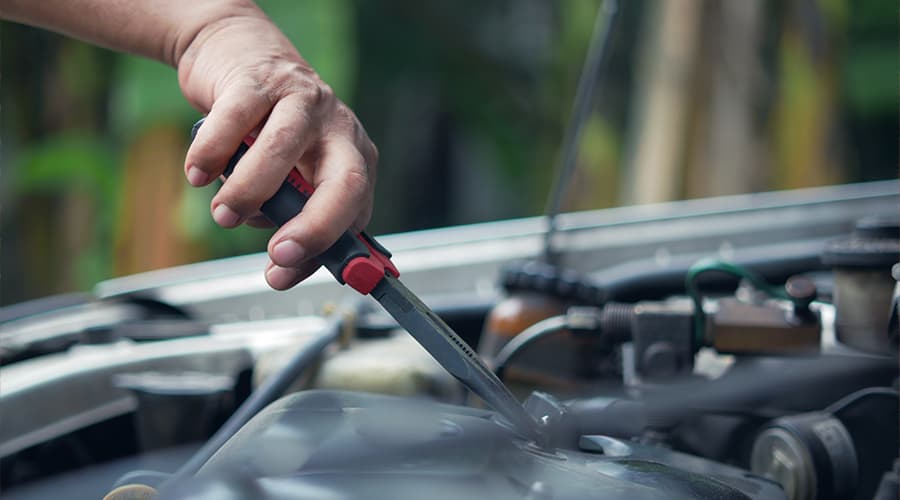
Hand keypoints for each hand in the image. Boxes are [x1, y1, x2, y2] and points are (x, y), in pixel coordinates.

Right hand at [178, 9, 376, 289]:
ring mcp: (302, 99)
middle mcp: (338, 129)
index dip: (322, 249)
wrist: (239, 56)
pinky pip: (235, 118)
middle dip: (315, 225)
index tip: (283, 273)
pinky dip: (212, 153)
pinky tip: (199, 174)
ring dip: (251, 190)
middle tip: (278, 253)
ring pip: (284, 146)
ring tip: (223, 214)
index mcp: (354, 160)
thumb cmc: (268, 131)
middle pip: (344, 180)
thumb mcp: (291, 177)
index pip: (354, 213)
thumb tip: (282, 270)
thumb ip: (291, 218)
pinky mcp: (259, 79)